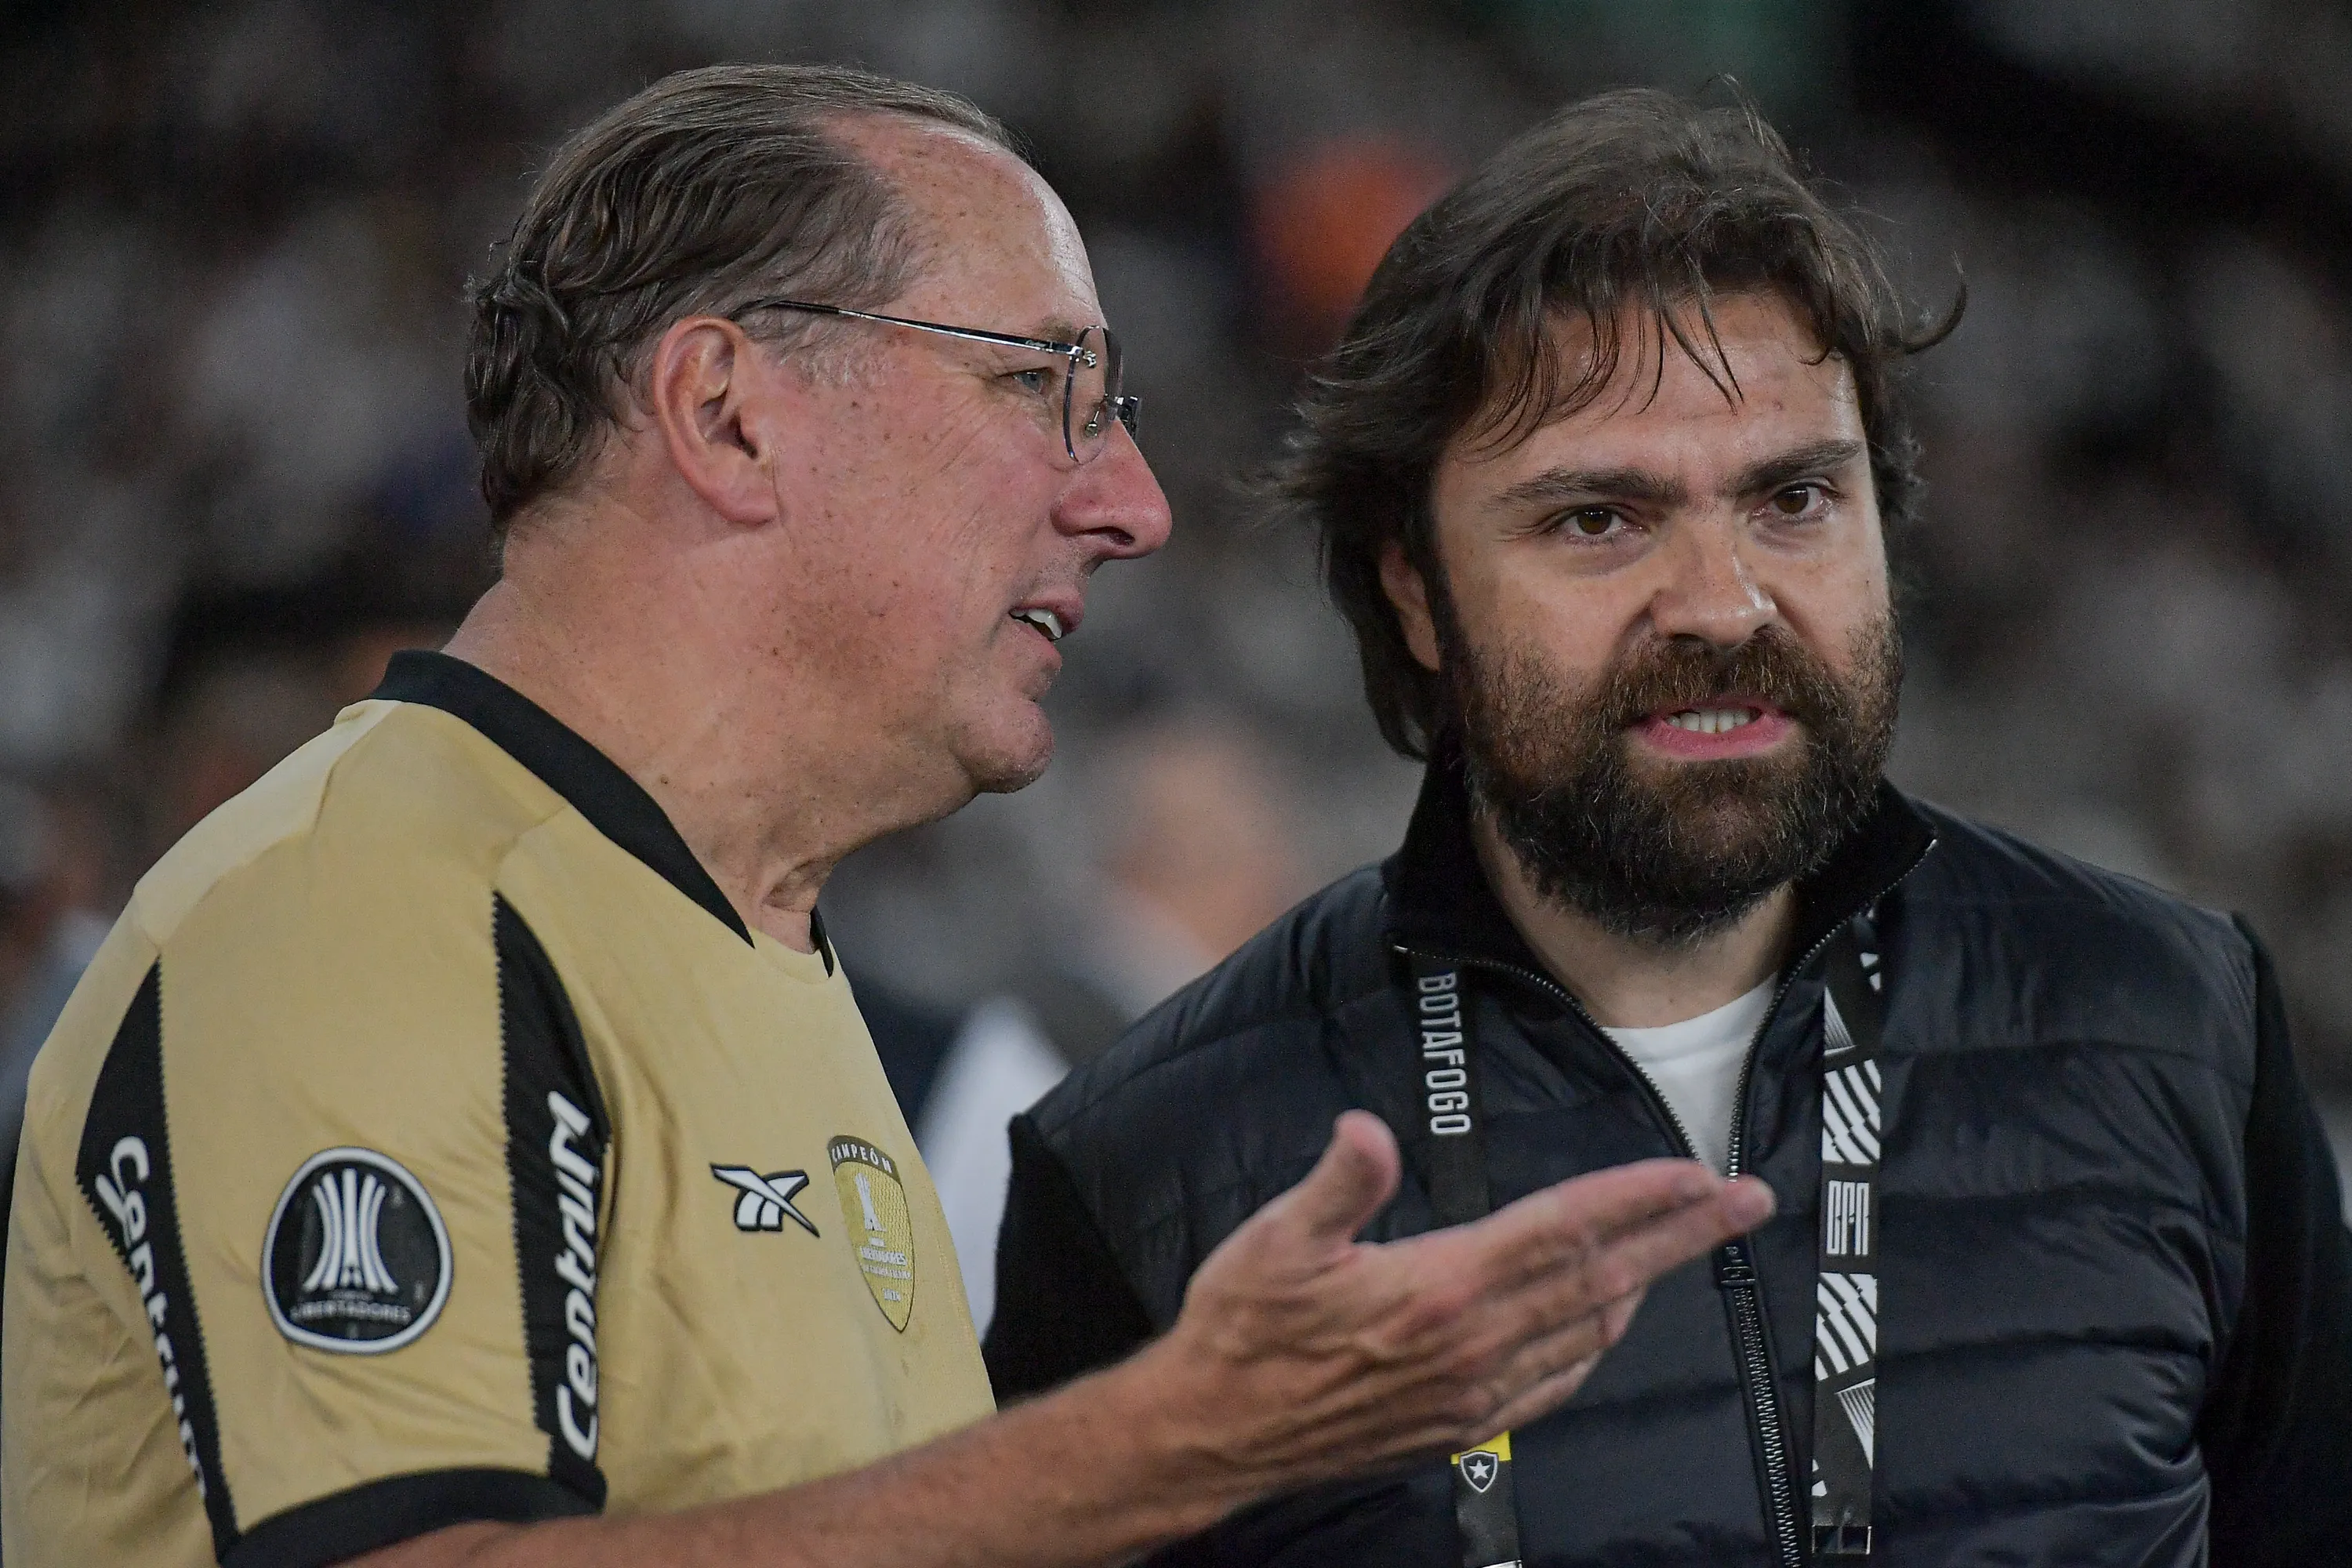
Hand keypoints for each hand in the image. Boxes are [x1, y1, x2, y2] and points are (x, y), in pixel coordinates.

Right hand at [1136, 1110, 1772, 1496]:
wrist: (1218, 1432)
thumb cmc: (1243, 1330)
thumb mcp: (1274, 1239)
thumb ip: (1336, 1183)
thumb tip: (1368, 1131)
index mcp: (1438, 1289)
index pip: (1562, 1229)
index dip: (1636, 1197)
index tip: (1695, 1173)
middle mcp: (1472, 1344)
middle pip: (1600, 1276)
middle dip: (1681, 1233)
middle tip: (1745, 1200)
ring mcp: (1475, 1391)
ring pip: (1589, 1327)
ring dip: (1650, 1280)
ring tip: (1690, 1240)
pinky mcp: (1464, 1424)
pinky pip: (1558, 1378)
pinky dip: (1599, 1339)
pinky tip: (1609, 1318)